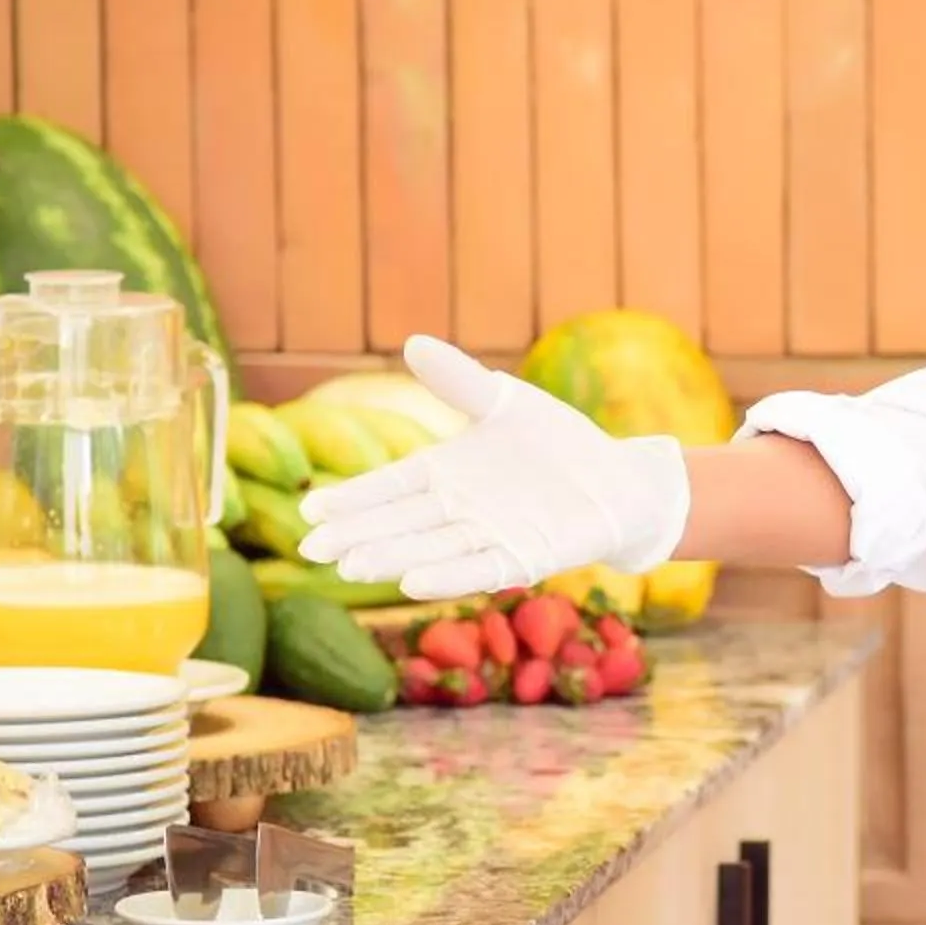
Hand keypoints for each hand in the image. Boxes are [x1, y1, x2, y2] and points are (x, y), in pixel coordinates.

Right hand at [294, 335, 690, 601]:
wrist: (616, 479)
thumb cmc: (555, 441)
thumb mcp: (505, 401)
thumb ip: (459, 381)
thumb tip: (412, 341)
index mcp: (444, 474)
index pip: (387, 488)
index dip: (350, 500)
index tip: (310, 511)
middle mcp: (458, 511)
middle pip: (399, 524)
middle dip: (357, 536)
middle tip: (312, 549)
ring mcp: (489, 536)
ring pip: (430, 550)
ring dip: (392, 559)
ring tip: (350, 568)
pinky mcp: (525, 557)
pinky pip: (482, 568)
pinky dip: (449, 575)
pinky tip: (413, 583)